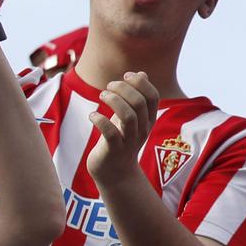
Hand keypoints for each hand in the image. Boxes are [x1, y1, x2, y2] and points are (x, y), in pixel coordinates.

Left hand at [85, 71, 159, 190]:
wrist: (114, 172)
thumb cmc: (120, 140)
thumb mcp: (131, 117)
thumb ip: (136, 96)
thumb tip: (142, 73)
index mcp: (148, 120)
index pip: (153, 96)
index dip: (140, 82)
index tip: (125, 76)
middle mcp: (142, 129)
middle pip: (139, 102)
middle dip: (122, 88)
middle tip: (108, 88)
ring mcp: (129, 140)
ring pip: (128, 116)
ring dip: (113, 101)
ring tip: (101, 96)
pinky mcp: (114, 150)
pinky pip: (110, 133)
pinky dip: (99, 120)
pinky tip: (92, 116)